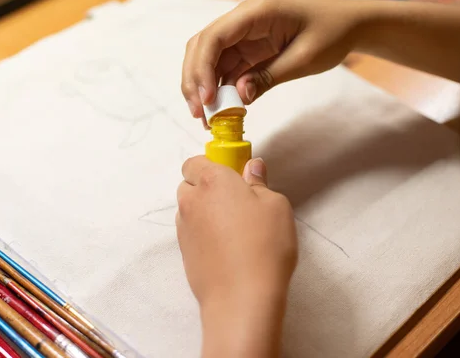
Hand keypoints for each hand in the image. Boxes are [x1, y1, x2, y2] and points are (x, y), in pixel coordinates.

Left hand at [176, 156, 296, 356]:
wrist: (241, 297)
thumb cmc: (264, 245)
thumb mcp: (276, 206)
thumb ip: (259, 182)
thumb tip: (252, 168)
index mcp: (212, 181)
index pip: (195, 161)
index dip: (211, 165)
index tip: (231, 175)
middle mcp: (191, 201)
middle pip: (189, 184)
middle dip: (206, 188)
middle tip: (235, 202)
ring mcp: (183, 228)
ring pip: (189, 209)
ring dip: (204, 211)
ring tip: (233, 229)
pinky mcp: (183, 252)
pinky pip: (191, 232)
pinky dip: (203, 233)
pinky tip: (226, 247)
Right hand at [181, 0, 361, 117]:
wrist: (349, 25)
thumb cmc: (332, 34)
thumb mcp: (303, 59)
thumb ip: (268, 77)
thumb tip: (238, 98)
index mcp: (256, 12)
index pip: (214, 37)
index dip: (202, 69)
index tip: (205, 99)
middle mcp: (243, 19)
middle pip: (202, 47)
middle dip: (195, 80)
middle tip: (199, 114)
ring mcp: (243, 33)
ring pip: (209, 59)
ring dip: (204, 87)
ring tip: (207, 117)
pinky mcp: (247, 47)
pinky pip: (225, 67)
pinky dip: (220, 88)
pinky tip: (221, 109)